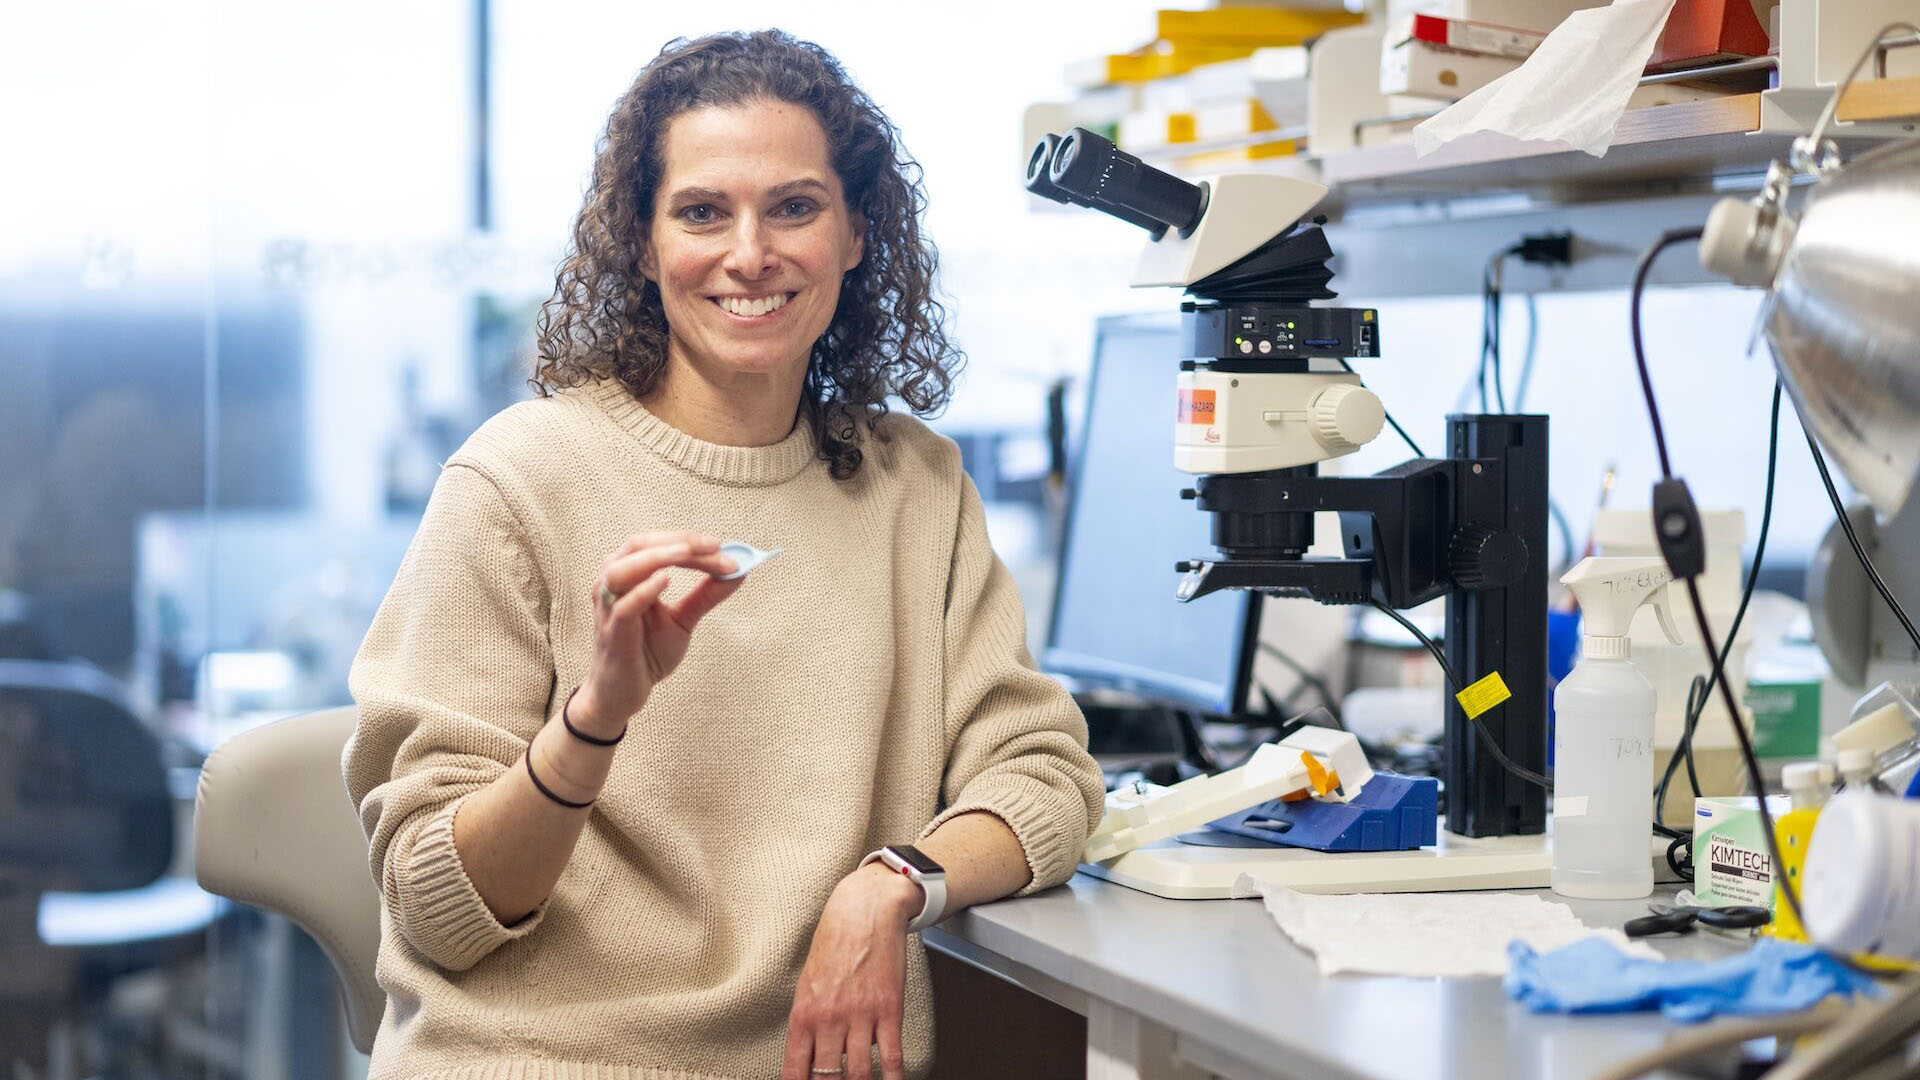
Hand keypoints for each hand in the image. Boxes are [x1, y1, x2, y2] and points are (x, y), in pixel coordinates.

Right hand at [570, 531, 739, 734]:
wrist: (622, 694)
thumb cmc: (645, 652)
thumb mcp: (682, 620)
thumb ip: (705, 596)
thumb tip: (738, 573)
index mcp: (628, 574)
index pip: (656, 544)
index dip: (689, 541)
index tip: (723, 546)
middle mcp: (612, 585)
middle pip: (639, 546)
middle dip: (678, 542)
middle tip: (714, 546)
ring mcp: (609, 609)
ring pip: (623, 570)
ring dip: (658, 557)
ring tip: (687, 554)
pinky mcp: (613, 635)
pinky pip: (624, 607)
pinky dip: (643, 591)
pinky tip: (664, 580)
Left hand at [783, 865, 921, 1079]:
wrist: (865, 911)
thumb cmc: (835, 943)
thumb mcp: (808, 984)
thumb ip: (809, 1022)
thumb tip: (812, 1056)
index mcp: (804, 1013)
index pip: (795, 1070)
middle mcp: (829, 1018)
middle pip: (827, 1078)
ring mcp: (860, 1015)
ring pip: (858, 1073)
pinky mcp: (889, 1009)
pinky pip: (891, 1056)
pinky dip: (892, 1078)